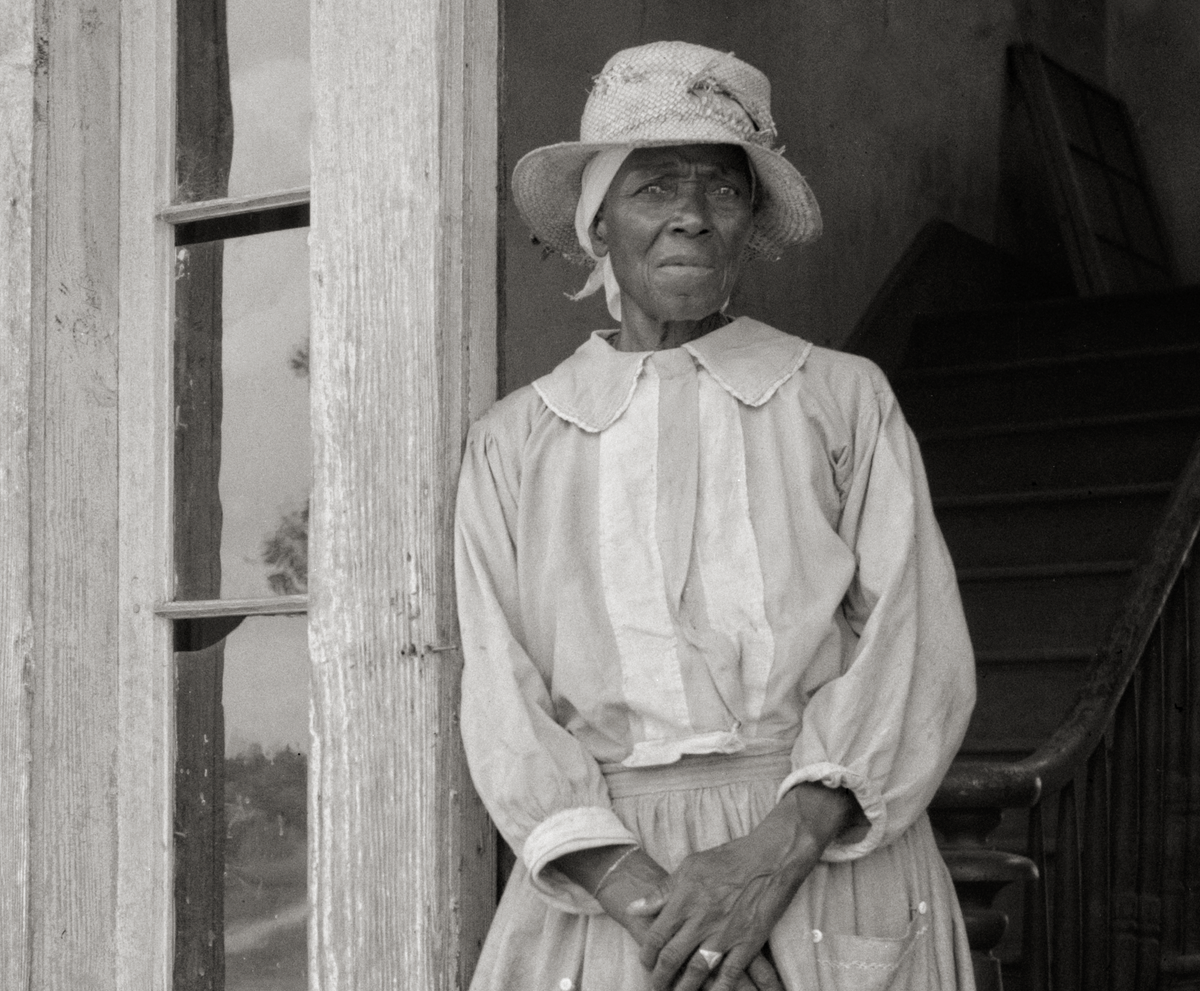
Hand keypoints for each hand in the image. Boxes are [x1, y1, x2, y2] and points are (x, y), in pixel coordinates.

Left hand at [555, 846, 782, 990]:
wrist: (770, 858)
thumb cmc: (728, 859)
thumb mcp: (690, 866)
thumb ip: (662, 891)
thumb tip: (634, 908)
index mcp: (685, 900)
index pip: (657, 936)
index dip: (647, 954)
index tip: (645, 962)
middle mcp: (702, 920)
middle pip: (673, 958)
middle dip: (660, 977)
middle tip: (655, 986)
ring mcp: (725, 934)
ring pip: (698, 971)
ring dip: (684, 988)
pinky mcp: (748, 943)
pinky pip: (730, 974)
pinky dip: (719, 989)